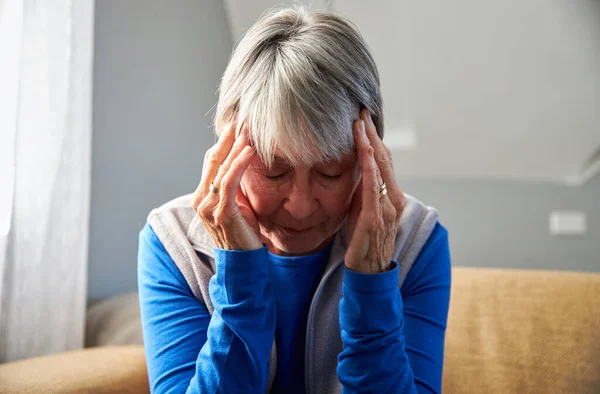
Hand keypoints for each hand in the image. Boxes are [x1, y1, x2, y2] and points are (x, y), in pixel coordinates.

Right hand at [191, 121, 262, 250]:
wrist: (243, 263)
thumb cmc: (243, 233)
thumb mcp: (238, 204)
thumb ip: (234, 186)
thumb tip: (243, 162)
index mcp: (202, 196)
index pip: (211, 161)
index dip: (223, 142)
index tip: (236, 124)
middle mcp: (200, 200)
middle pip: (213, 160)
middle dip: (227, 138)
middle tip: (241, 119)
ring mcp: (208, 207)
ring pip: (220, 169)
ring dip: (235, 148)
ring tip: (248, 131)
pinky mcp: (221, 213)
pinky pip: (228, 183)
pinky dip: (238, 165)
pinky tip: (249, 151)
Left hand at [345, 109, 406, 273]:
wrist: (368, 274)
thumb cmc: (363, 242)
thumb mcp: (363, 211)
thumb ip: (364, 191)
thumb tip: (354, 169)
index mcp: (392, 196)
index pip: (384, 160)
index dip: (374, 138)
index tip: (363, 119)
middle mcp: (394, 199)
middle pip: (384, 158)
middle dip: (372, 133)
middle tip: (361, 111)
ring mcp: (387, 208)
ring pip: (380, 167)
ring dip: (369, 142)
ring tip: (359, 122)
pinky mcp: (375, 217)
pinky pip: (372, 185)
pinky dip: (368, 163)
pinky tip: (362, 148)